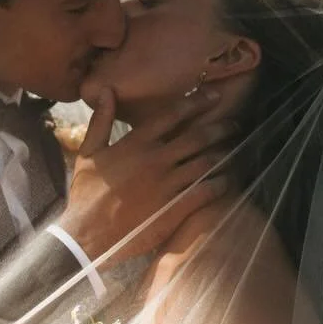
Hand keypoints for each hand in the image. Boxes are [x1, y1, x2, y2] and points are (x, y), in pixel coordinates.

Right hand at [55, 88, 233, 263]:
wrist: (86, 233)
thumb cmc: (86, 192)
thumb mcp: (89, 152)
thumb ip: (101, 120)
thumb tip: (108, 90)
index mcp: (136, 143)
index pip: (173, 115)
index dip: (196, 102)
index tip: (213, 95)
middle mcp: (156, 159)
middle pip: (197, 137)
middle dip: (220, 127)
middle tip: (236, 123)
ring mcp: (167, 184)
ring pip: (205, 162)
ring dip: (223, 153)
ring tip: (235, 149)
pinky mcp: (174, 208)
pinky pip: (205, 191)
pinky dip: (220, 184)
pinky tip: (226, 181)